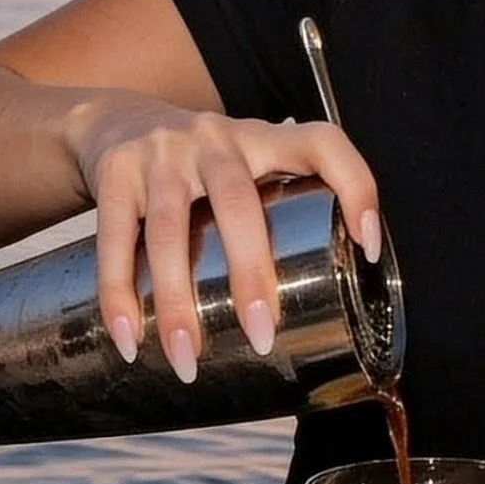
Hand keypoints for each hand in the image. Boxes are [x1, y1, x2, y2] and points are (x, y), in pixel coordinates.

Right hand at [71, 97, 379, 382]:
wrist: (114, 123)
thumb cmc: (203, 172)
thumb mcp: (248, 173)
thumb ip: (281, 216)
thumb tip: (325, 313)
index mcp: (264, 139)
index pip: (324, 143)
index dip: (356, 186)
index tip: (371, 245)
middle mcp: (216, 138)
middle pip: (237, 203)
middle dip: (251, 273)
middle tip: (262, 335)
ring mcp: (162, 154)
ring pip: (169, 230)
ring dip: (177, 303)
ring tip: (187, 360)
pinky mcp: (116, 173)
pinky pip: (114, 239)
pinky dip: (119, 295)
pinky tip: (131, 339)